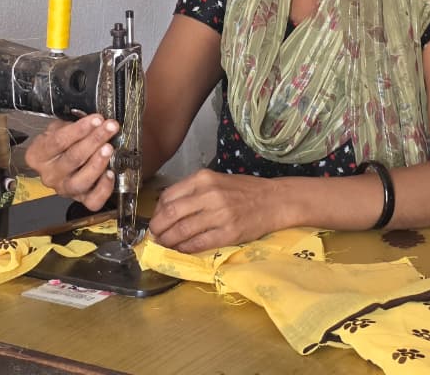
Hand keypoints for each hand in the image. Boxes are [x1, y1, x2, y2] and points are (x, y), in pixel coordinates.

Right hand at [23, 115, 119, 210]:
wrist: (59, 162)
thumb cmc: (60, 144)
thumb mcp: (58, 129)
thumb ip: (71, 125)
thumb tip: (95, 122)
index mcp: (38, 156)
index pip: (58, 142)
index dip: (79, 130)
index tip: (96, 119)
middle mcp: (49, 175)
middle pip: (72, 159)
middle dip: (94, 140)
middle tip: (108, 128)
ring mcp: (65, 189)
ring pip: (80, 182)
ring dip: (97, 163)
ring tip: (109, 148)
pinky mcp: (80, 200)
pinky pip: (92, 200)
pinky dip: (104, 188)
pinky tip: (110, 173)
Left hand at [148, 169, 284, 252]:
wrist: (275, 200)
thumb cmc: (244, 190)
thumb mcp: (216, 181)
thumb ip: (193, 191)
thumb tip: (167, 209)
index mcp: (204, 178)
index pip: (168, 196)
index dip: (157, 212)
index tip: (155, 222)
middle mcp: (209, 194)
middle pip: (171, 214)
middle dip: (158, 228)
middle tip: (154, 237)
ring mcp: (220, 214)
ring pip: (182, 230)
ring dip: (168, 241)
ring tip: (164, 246)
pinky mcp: (229, 232)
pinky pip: (199, 243)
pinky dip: (185, 248)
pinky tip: (181, 250)